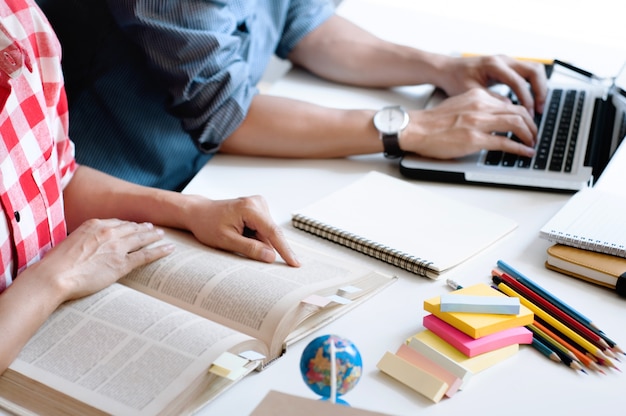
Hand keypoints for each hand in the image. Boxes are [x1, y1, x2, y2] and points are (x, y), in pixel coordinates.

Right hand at [32, 219, 173, 300]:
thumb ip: (84, 240)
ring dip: (154, 236)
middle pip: (132, 228)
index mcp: (94, 224)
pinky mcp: (122, 263)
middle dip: (145, 227)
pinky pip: (146, 255)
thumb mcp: (70, 243)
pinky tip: (169, 249)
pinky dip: (160, 251)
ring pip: (142, 238)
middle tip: (154, 228)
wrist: (54, 275)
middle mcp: (108, 232)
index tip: (135, 225)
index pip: (117, 222)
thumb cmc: (56, 264)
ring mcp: (117, 247)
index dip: (129, 224)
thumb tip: (87, 247)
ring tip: (163, 235)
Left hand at [183, 195, 299, 266]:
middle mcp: (257, 203)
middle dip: (261, 246)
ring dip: (256, 241)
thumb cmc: (208, 224)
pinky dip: (254, 236)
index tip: (295, 263)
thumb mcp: (226, 241)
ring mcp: (258, 204)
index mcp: (250, 208)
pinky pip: (263, 229)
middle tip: (239, 245)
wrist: (198, 213)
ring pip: (267, 233)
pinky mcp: (258, 208)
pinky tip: (240, 233)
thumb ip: (250, 249)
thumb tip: (271, 257)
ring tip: (235, 236)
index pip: (273, 232)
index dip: (285, 250)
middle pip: (270, 233)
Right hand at [401, 88, 536, 158]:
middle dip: (531, 124)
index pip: (509, 102)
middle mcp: (481, 106)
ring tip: (532, 144)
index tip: (526, 123)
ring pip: (517, 124)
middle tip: (534, 134)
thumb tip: (494, 117)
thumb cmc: (433, 122)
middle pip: (518, 111)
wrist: (416, 129)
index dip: (522, 114)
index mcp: (477, 97)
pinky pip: (505, 143)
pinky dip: (520, 148)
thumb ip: (478, 107)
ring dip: (529, 135)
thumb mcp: (459, 105)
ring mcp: (479, 123)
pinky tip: (525, 152)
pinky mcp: (475, 139)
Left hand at [438, 54, 547, 116]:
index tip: (529, 114)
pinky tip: (530, 101)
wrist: (447, 69)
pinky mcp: (507, 66)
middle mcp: (503, 60)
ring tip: (539, 107)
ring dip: (539, 87)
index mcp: (493, 65)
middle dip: (540, 91)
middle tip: (540, 110)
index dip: (526, 99)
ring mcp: (507, 61)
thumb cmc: (455, 80)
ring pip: (534, 70)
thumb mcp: (469, 92)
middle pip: (534, 70)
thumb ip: (489, 100)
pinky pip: (527, 73)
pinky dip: (532, 85)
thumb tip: (509, 109)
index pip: (518, 81)